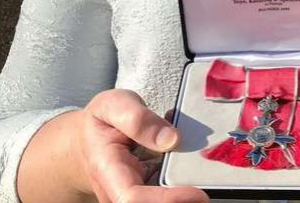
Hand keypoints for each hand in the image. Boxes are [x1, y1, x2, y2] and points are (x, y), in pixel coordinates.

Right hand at [71, 89, 209, 202]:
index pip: (133, 198)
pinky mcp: (150, 192)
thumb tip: (171, 138)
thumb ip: (137, 118)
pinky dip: (186, 176)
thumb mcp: (112, 105)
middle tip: (211, 180)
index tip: (198, 193)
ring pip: (165, 201)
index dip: (166, 200)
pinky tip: (191, 154)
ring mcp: (136, 194)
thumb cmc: (101, 122)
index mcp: (108, 171)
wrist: (88, 140)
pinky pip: (171, 190)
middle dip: (184, 198)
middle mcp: (120, 192)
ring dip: (187, 187)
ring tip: (202, 160)